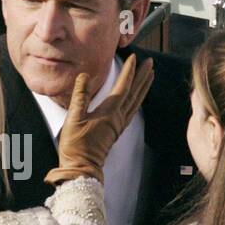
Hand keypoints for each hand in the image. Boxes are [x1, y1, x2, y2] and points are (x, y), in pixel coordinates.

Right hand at [46, 53, 153, 185]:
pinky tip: (138, 98)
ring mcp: (119, 124)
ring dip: (144, 87)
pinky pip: (132, 111)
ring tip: (150, 75)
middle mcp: (118, 117)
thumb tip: (84, 75)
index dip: (128, 71)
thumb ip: (80, 95)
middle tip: (150, 62)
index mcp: (109, 112)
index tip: (132, 57)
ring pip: (136, 101)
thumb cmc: (75, 145)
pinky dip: (138, 100)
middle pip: (134, 92)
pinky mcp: (117, 131)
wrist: (82, 168)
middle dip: (143, 76)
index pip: (123, 86)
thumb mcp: (74, 118)